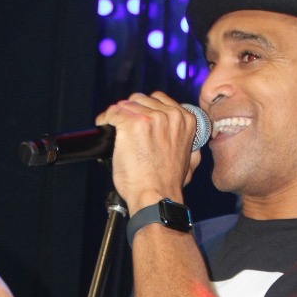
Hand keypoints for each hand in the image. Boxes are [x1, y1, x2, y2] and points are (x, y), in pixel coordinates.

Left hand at [97, 91, 202, 214]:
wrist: (156, 196)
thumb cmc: (168, 184)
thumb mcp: (191, 161)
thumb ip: (191, 147)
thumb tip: (192, 146)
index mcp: (185, 120)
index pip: (159, 99)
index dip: (144, 108)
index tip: (137, 116)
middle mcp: (170, 115)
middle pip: (141, 99)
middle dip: (130, 110)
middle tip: (122, 124)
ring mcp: (151, 118)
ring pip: (126, 105)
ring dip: (117, 115)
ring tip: (112, 125)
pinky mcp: (133, 124)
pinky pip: (113, 113)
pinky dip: (106, 119)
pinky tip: (104, 126)